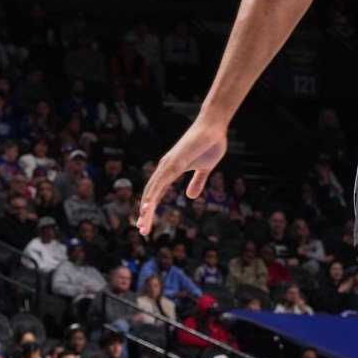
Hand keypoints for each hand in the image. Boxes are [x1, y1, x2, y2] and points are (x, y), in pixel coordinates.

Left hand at [136, 116, 228, 234]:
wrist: (214, 126)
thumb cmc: (209, 144)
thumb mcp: (205, 169)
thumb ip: (197, 182)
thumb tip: (190, 196)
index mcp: (170, 171)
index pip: (157, 194)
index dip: (151, 210)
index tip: (147, 225)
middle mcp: (165, 168)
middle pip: (150, 195)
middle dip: (146, 214)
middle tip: (142, 232)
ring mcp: (168, 164)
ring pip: (153, 190)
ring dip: (146, 208)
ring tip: (142, 224)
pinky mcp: (175, 161)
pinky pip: (161, 181)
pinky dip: (154, 194)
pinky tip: (149, 206)